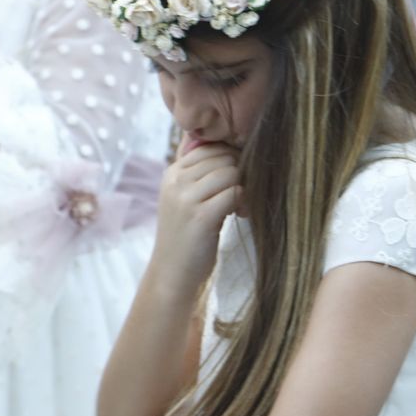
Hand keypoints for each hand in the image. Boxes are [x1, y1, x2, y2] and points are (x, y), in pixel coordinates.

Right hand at [151, 143, 241, 296]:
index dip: (228, 158)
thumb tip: (221, 143)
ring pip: (231, 172)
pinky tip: (240, 214)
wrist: (172, 273)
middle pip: (223, 157)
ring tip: (239, 206)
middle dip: (238, 172)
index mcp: (172, 173)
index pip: (209, 146)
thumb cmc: (185, 234)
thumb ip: (197, 171)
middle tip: (239, 194)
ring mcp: (186, 198)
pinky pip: (234, 193)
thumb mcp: (183, 197)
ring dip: (242, 187)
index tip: (233, 180)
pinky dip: (243, 202)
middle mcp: (176, 181)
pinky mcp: (201, 216)